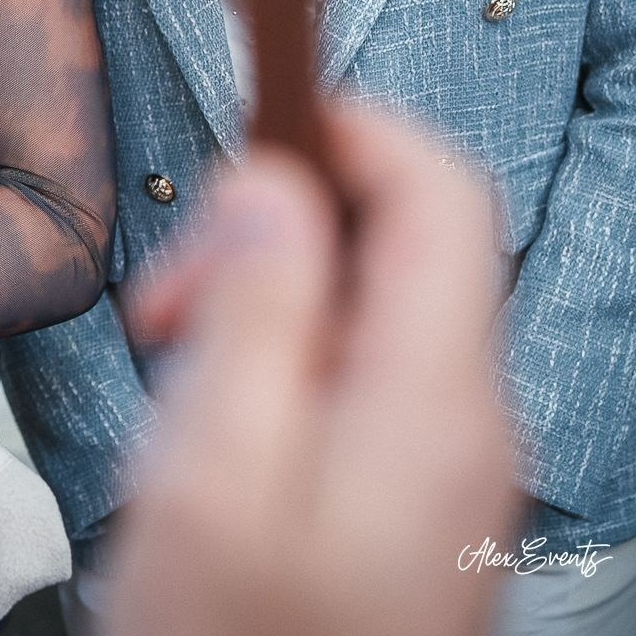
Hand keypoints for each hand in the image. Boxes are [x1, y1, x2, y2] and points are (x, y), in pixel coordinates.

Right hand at [104, 107, 520, 635]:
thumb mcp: (214, 470)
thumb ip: (258, 312)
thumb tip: (279, 184)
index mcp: (432, 400)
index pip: (438, 194)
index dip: (347, 131)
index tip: (248, 132)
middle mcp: (465, 423)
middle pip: (394, 249)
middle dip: (272, 239)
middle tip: (169, 309)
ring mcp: (447, 468)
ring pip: (366, 315)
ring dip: (263, 312)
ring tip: (177, 387)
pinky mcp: (414, 504)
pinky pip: (358, 386)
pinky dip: (278, 375)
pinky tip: (211, 442)